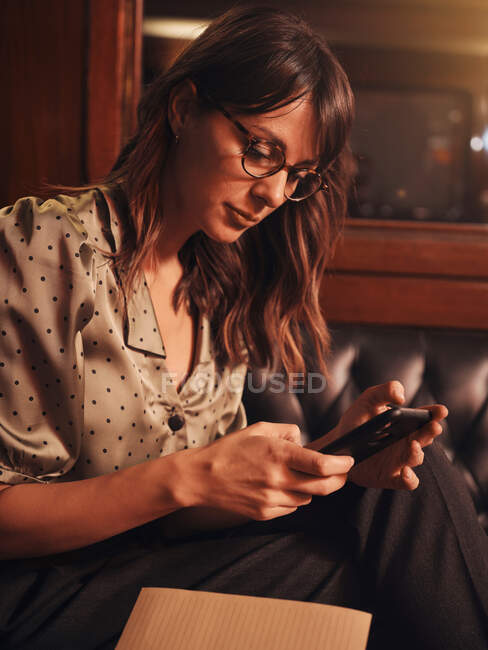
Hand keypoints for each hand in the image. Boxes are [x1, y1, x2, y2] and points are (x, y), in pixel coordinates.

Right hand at [178, 422, 353, 521]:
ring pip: (308, 498)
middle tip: (342, 473)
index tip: (348, 460)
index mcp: (278, 454)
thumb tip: (304, 441)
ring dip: (312, 488)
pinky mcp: (266, 513)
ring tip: (300, 475)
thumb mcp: (258, 429)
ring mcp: (272, 499)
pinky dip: (294, 497)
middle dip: (338, 480)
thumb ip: (286, 431)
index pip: (321, 464)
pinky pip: (292, 506)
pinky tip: (281, 486)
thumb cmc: (229, 450)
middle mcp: (278, 479)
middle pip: (323, 487)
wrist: (202, 478)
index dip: (341, 464)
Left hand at [316, 381, 447, 490]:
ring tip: (412, 445)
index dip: (435, 413)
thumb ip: (383, 392)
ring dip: (417, 453)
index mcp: (405, 423)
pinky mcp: (391, 477)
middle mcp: (407, 442)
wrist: (338, 445)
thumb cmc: (356, 421)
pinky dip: (409, 478)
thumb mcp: (367, 401)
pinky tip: (404, 471)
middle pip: (425, 437)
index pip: (425, 417)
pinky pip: (407, 482)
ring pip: (417, 458)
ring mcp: (400, 460)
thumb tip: (401, 397)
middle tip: (433, 426)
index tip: (441, 410)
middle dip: (431, 432)